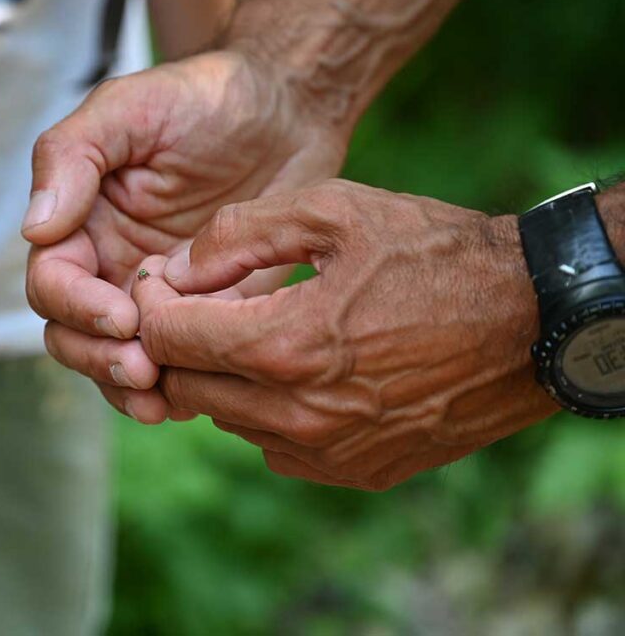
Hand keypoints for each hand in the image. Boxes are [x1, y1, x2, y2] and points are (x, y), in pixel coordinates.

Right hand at [23, 50, 347, 422]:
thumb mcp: (130, 107)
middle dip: (98, 358)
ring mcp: (157, 296)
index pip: (52, 281)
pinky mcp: (206, 314)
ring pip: (118, 359)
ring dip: (129, 387)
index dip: (76, 306)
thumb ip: (72, 158)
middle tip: (142, 371)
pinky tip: (196, 398)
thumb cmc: (204, 99)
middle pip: (73, 334)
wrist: (289, 110)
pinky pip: (179, 363)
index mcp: (80, 224)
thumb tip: (34, 228)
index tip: (121, 317)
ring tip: (162, 401)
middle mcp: (109, 266)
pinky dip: (178, 387)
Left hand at [132, 179, 559, 489]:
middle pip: (183, 387)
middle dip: (174, 343)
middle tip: (196, 304)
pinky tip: (293, 372)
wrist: (532, 319)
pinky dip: (262, 410)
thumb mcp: (335, 210)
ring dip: (219, 376)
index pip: (167, 338)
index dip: (150, 303)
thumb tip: (175, 269)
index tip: (159, 280)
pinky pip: (271, 446)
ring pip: (224, 418)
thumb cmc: (434, 254)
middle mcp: (298, 413)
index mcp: (286, 346)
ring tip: (250, 331)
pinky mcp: (353, 470)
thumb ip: (238, 235)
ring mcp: (327, 451)